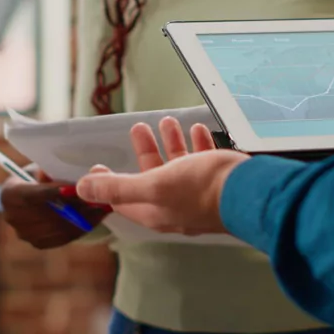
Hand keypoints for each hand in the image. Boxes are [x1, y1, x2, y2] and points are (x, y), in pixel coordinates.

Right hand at [0, 165, 110, 248]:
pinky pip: (65, 237)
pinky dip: (83, 226)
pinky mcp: (40, 243)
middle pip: (48, 213)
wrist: (32, 199)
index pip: (31, 195)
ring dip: (84, 216)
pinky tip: (98, 216)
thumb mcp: (40, 168)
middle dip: (75, 205)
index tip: (75, 188)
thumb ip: (47, 170)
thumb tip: (52, 173)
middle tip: (98, 197)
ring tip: (104, 205)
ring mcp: (25, 234)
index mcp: (9, 194)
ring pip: (59, 227)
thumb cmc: (39, 178)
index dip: (52, 192)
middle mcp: (13, 217)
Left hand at [76, 118, 249, 235]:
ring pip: (178, 166)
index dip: (107, 183)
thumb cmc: (201, 190)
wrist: (250, 192)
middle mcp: (175, 206)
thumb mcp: (152, 185)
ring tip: (166, 121)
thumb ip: (117, 187)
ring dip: (170, 142)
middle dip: (144, 151)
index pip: (122, 200)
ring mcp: (197, 195)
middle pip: (151, 177)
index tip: (98, 165)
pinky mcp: (217, 183)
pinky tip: (196, 129)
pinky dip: (197, 144)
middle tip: (138, 128)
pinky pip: (203, 161)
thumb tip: (82, 188)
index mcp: (155, 211)